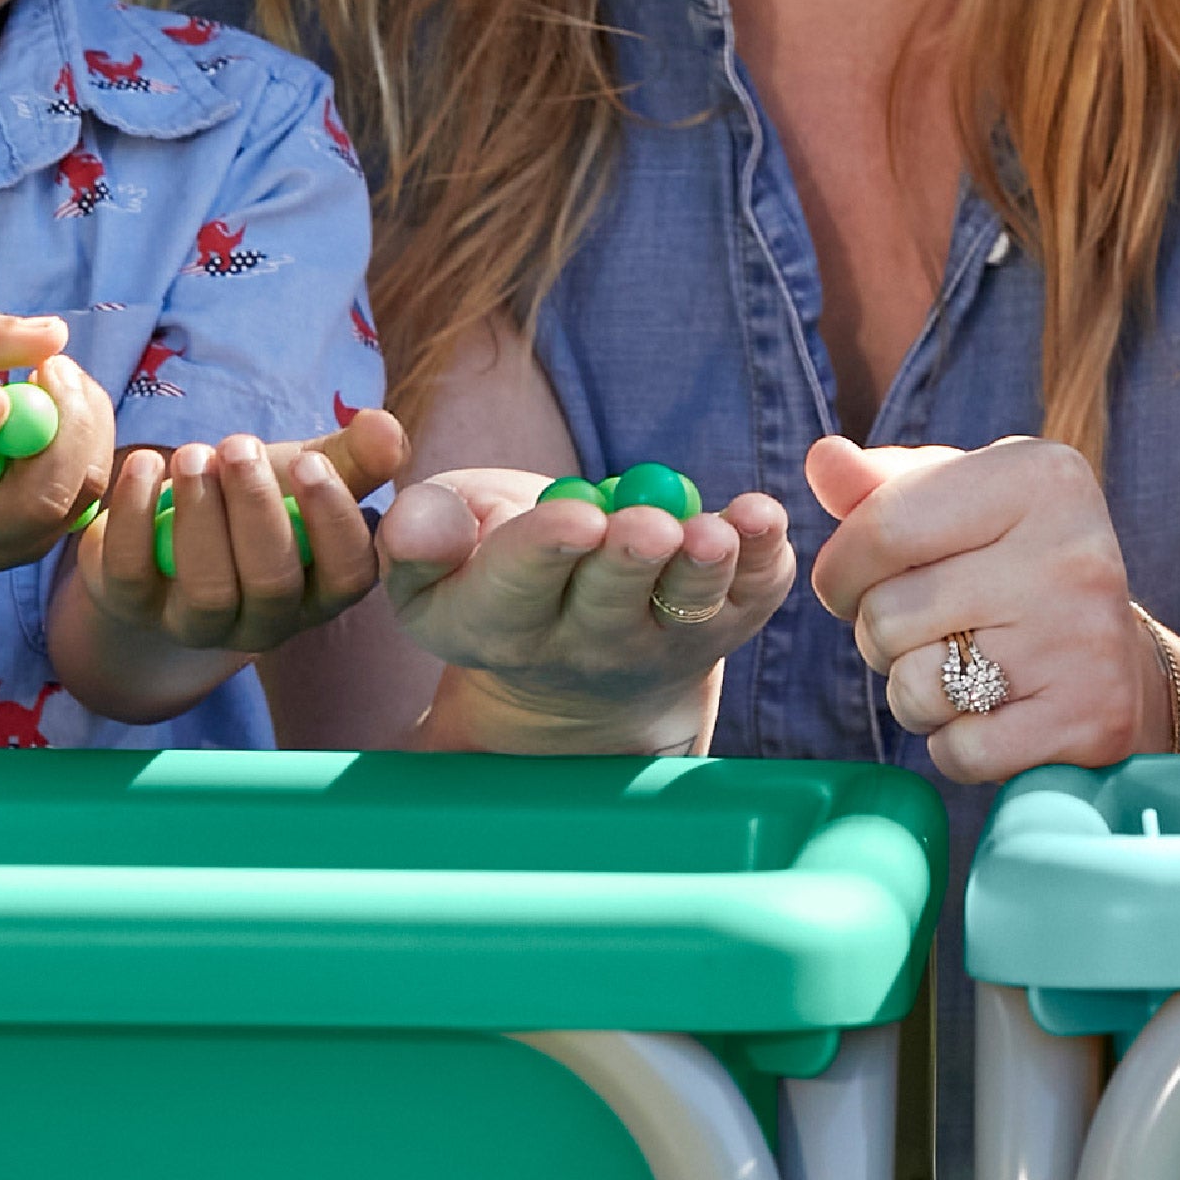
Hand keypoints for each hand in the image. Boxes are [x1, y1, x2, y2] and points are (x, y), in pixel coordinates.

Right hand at [0, 310, 117, 601]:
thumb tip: (55, 333)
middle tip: (54, 365)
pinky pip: (86, 495)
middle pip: (34, 503)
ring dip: (84, 425)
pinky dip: (86, 443)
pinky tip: (55, 414)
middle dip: (65, 425)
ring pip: (74, 497)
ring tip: (51, 380)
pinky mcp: (31, 550)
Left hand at [68, 410, 408, 666]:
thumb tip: (387, 429)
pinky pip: (130, 574)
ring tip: (194, 454)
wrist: (166, 538)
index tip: (308, 463)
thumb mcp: (302, 476)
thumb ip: (351, 455)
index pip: (347, 575)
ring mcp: (195, 624)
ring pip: (207, 590)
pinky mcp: (131, 607)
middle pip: (272, 583)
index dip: (333, 522)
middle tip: (238, 445)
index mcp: (319, 590)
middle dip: (256, 508)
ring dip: (201, 513)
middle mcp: (264, 622)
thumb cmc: (252, 505)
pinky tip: (145, 464)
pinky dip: (134, 513)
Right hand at [374, 468, 794, 753]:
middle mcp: (581, 647)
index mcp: (495, 623)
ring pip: (685, 608)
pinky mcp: (723, 625)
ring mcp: (659, 642)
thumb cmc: (492, 573)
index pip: (515, 590)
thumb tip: (414, 525)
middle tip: (648, 526)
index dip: (543, 553)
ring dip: (704, 568)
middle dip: (629, 559)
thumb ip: (422, 532)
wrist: (569, 659)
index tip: (573, 520)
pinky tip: (765, 520)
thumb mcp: (436, 556)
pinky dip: (765, 559)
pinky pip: (751, 597)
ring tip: (714, 534)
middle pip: (609, 603)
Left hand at [809, 433, 1169, 781]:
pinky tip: (990, 714)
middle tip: (923, 631)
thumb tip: (822, 460)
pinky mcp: (1090, 721)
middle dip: (879, 635)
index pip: (883, 527)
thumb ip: (881, 485)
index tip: (848, 585)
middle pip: (889, 614)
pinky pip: (959, 751)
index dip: (840, 569)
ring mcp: (1084, 640)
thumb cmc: (1013, 565)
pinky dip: (954, 744)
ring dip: (912, 692)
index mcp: (1040, 476)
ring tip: (954, 670)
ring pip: (916, 688)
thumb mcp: (958, 502)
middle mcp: (1072, 550)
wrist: (1118, 661)